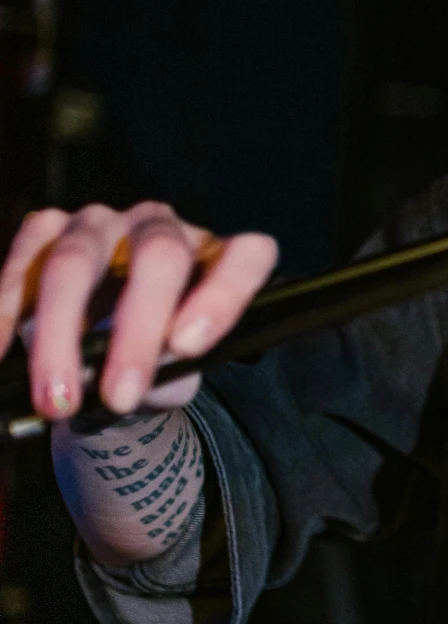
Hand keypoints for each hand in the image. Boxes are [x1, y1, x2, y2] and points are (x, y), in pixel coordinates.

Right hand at [0, 202, 277, 422]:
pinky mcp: (44, 228)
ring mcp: (100, 222)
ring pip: (76, 263)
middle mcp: (162, 226)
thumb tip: (139, 384)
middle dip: (136, 334)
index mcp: (215, 255)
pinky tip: (0, 354)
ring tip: (58, 401)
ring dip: (59, 336)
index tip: (191, 347)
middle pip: (158, 258)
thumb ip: (167, 377)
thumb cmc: (150, 359)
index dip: (224, 295)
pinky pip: (22, 264)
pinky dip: (5, 314)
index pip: (247, 256)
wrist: (100, 346)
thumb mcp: (172, 374)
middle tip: (119, 397)